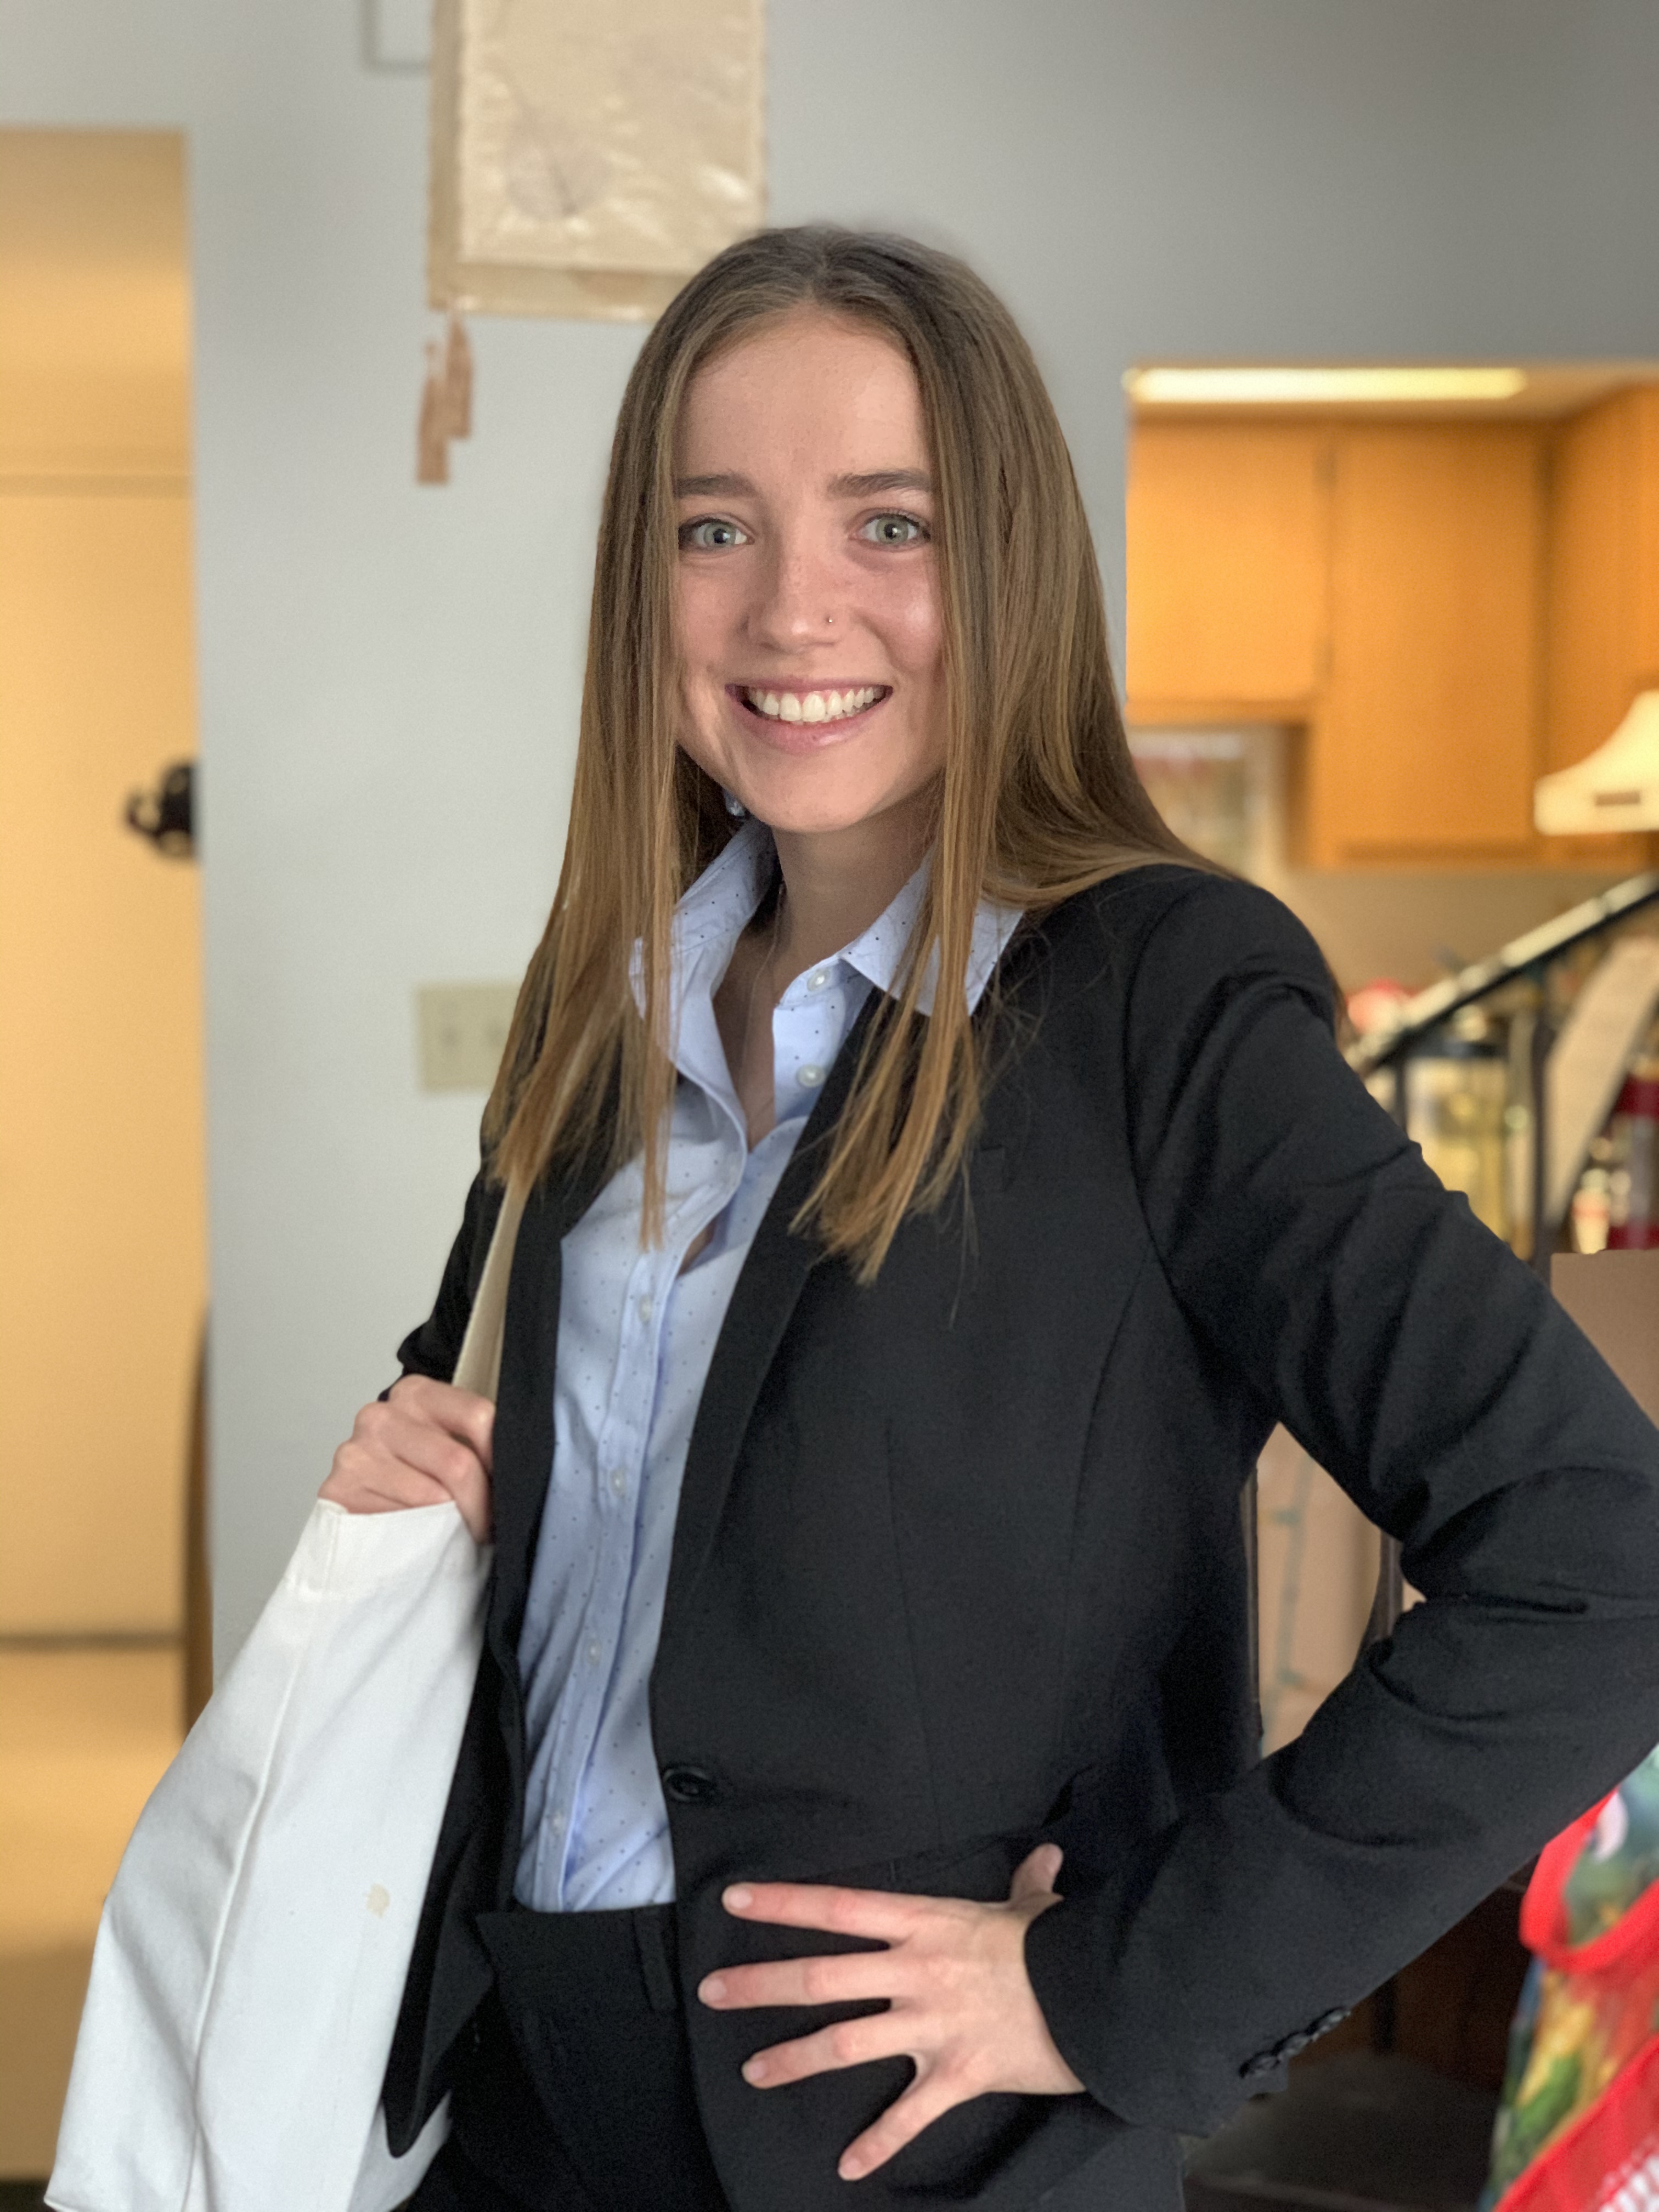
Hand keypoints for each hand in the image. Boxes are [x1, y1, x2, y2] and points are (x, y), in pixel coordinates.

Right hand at [319, 1374, 493, 1542]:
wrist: (358, 1503)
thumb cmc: (412, 1473)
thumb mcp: (446, 1442)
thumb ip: (475, 1443)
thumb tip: (517, 1468)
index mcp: (415, 1393)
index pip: (478, 1418)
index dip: (500, 1460)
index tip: (504, 1486)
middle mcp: (381, 1416)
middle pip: (457, 1462)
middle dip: (479, 1503)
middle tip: (484, 1524)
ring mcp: (356, 1453)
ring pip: (432, 1498)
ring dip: (453, 1524)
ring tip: (454, 1532)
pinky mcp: (339, 1492)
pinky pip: (401, 1523)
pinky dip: (421, 1538)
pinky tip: (421, 1536)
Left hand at [698, 1843, 1082, 2182]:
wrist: (1097, 1996)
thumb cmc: (1057, 1947)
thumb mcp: (1033, 1910)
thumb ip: (1028, 1885)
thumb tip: (1046, 1858)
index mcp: (924, 1924)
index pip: (839, 1909)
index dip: (786, 1903)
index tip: (738, 1901)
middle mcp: (915, 1973)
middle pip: (821, 1977)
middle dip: (762, 1984)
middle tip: (712, 1991)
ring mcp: (930, 2026)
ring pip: (845, 2044)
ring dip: (794, 2059)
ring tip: (752, 2071)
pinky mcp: (956, 2076)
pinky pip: (909, 2116)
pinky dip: (878, 2143)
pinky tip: (847, 2167)